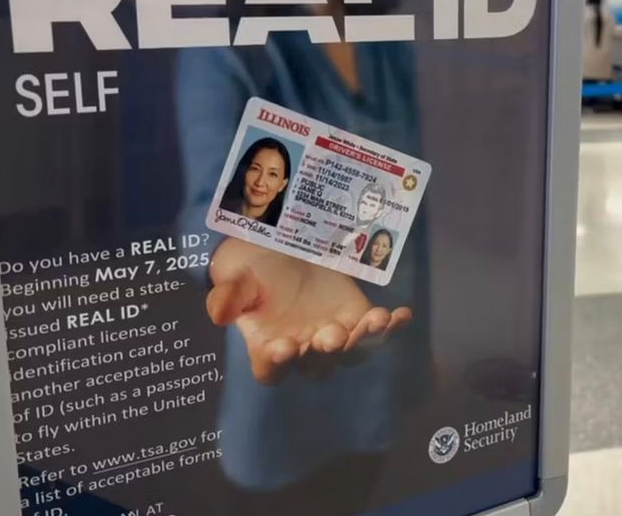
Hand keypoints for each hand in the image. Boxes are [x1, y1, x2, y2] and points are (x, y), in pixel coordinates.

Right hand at [206, 238, 411, 383]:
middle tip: (331, 334)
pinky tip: (403, 314)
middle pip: (318, 365)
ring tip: (375, 320)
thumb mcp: (236, 278)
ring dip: (365, 340)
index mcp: (267, 348)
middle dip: (327, 351)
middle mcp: (303, 351)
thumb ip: (229, 297)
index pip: (271, 370)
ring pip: (352, 352)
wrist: (280, 251)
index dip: (277, 364)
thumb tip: (219, 313)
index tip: (285, 346)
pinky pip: (376, 331)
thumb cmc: (253, 269)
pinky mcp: (357, 319)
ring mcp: (334, 337)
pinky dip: (391, 326)